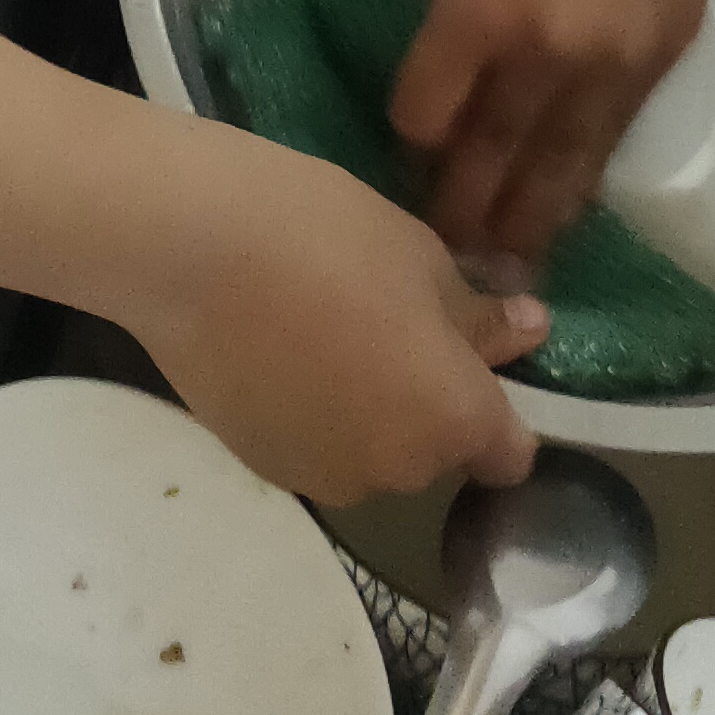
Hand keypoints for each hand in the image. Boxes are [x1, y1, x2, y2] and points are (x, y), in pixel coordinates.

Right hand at [124, 131, 543, 504]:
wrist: (186, 248)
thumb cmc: (323, 236)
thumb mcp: (420, 255)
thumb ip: (477, 315)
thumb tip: (527, 333)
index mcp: (453, 420)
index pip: (509, 454)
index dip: (499, 412)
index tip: (472, 361)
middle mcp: (398, 472)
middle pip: (434, 452)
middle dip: (424, 403)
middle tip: (386, 324)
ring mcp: (324, 477)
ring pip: (369, 453)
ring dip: (364, 412)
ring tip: (321, 333)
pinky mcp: (261, 466)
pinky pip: (312, 446)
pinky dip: (308, 414)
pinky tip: (275, 353)